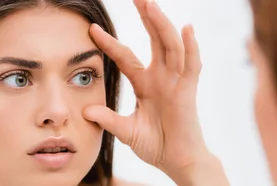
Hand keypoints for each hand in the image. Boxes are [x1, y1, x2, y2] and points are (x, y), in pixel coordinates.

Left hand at [83, 0, 227, 184]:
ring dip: (161, 25)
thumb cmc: (155, 145)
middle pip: (153, 40)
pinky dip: (191, 47)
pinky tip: (186, 29)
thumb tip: (85, 111)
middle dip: (146, 17)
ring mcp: (176, 81)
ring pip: (170, 46)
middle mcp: (161, 77)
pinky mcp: (188, 91)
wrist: (176, 161)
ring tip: (150, 5)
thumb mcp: (126, 131)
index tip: (91, 29)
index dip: (109, 43)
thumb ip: (108, 119)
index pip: (125, 56)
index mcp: (145, 83)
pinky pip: (191, 65)